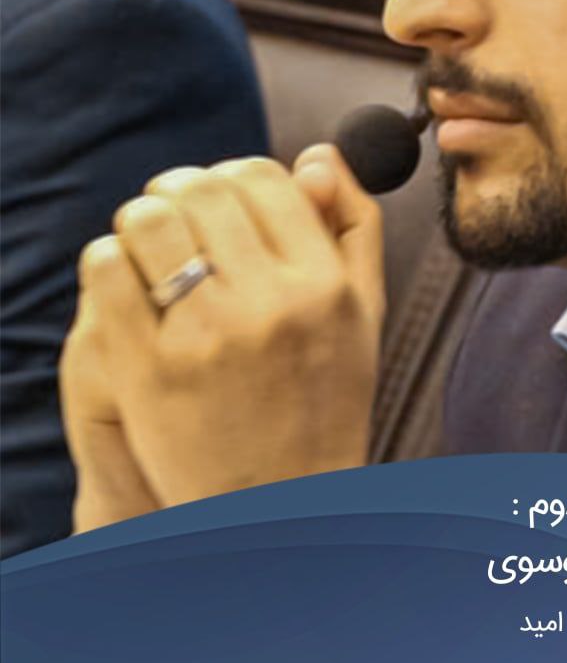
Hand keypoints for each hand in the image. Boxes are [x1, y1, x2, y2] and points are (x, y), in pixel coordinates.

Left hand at [61, 146, 383, 516]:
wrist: (279, 506)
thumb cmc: (323, 400)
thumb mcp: (364, 310)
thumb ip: (353, 223)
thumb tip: (315, 156)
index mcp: (324, 284)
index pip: (264, 176)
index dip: (236, 174)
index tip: (224, 200)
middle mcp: (270, 304)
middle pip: (202, 188)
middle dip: (181, 191)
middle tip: (178, 216)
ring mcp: (205, 337)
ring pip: (147, 219)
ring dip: (143, 221)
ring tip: (151, 246)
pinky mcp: (146, 370)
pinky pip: (107, 270)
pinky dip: (110, 261)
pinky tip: (128, 282)